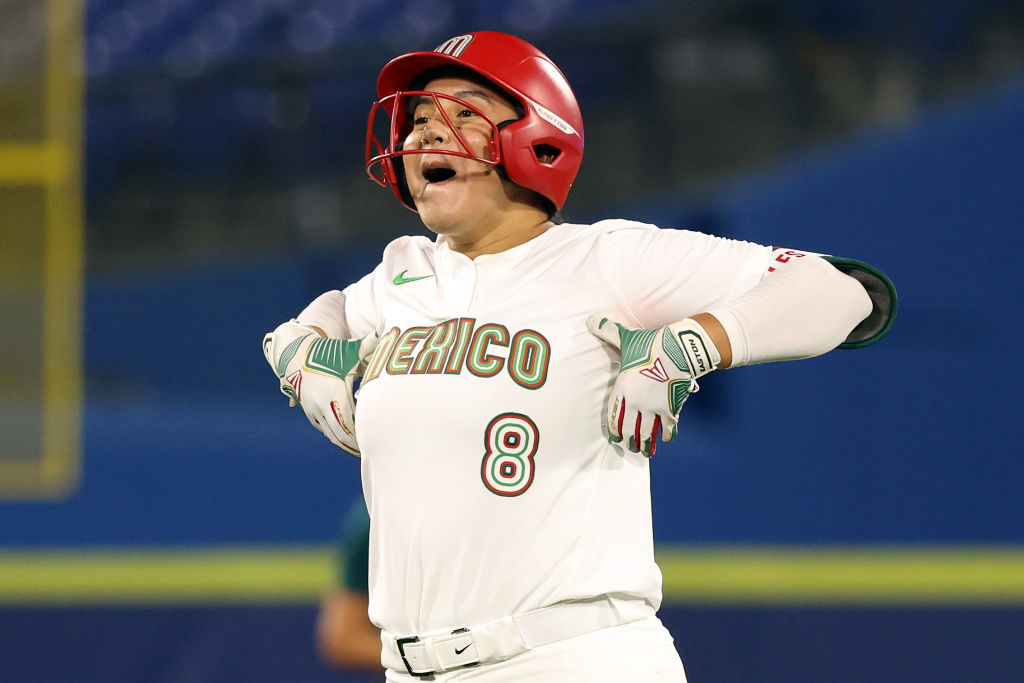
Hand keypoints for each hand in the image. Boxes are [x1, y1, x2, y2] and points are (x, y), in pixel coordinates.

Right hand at [263, 321, 378, 455]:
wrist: (295, 355)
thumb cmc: (327, 353)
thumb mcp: (349, 351)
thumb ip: (369, 346)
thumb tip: (387, 332)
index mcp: (334, 394)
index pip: (350, 423)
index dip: (362, 435)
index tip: (376, 439)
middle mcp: (322, 406)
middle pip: (341, 436)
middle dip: (356, 445)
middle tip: (372, 451)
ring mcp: (314, 411)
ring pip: (332, 435)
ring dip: (347, 444)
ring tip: (362, 450)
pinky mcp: (310, 413)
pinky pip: (325, 430)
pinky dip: (337, 436)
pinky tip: (350, 441)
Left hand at [587, 315, 719, 455]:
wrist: (679, 350)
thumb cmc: (650, 345)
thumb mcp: (626, 338)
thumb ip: (608, 332)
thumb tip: (591, 320)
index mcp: (623, 389)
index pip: (614, 417)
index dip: (614, 431)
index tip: (615, 439)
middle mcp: (636, 403)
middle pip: (630, 430)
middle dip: (629, 442)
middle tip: (630, 448)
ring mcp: (654, 408)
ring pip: (648, 433)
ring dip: (646, 444)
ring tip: (646, 452)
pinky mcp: (671, 408)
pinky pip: (668, 427)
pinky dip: (667, 434)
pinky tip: (666, 438)